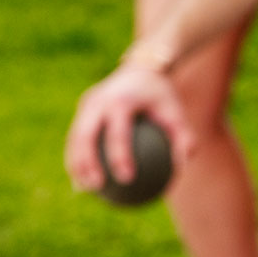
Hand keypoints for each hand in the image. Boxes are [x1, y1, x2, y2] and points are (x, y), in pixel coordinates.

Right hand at [65, 64, 194, 192]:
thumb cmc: (161, 95)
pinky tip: (84, 180)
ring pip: (75, 137)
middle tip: (97, 186)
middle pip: (85, 135)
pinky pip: (76, 136)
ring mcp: (87, 102)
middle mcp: (99, 100)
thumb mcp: (176, 112)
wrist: (141, 66)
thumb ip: (182, 137)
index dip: (119, 156)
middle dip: (86, 162)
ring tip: (84, 189)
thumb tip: (182, 168)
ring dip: (76, 163)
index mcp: (122, 99)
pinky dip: (77, 156)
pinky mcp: (83, 107)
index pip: (117, 132)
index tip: (127, 179)